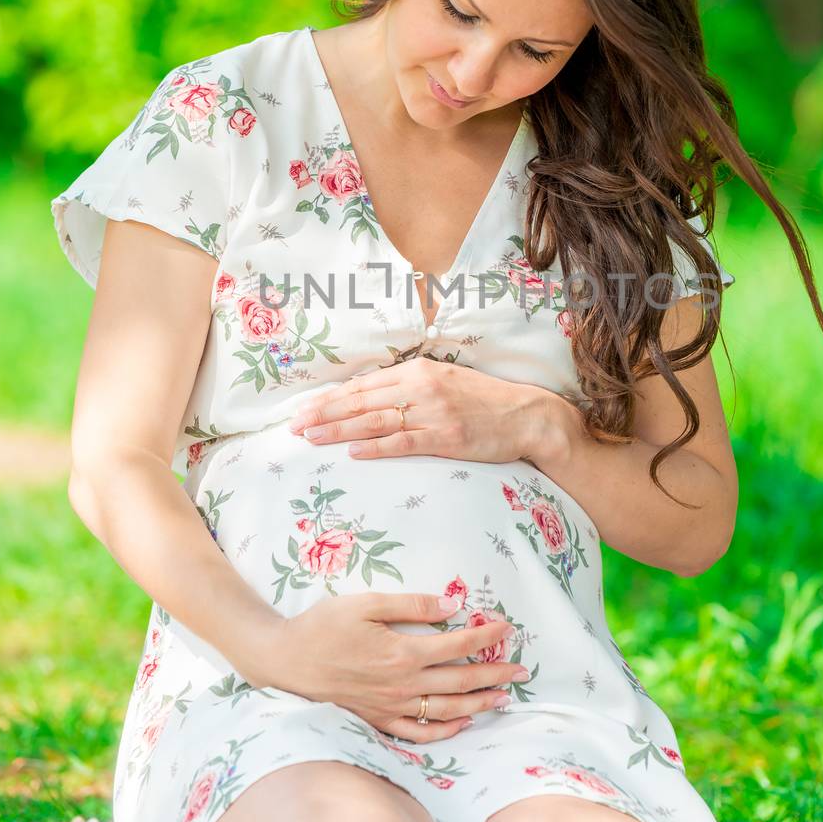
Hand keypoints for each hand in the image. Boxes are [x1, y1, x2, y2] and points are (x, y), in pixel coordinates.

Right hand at [263, 590, 531, 742]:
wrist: (284, 661)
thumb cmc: (322, 626)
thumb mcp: (364, 603)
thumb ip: (410, 604)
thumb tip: (451, 605)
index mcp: (402, 653)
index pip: (457, 645)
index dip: (485, 636)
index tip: (507, 628)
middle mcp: (402, 685)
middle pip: (460, 681)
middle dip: (494, 673)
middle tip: (521, 670)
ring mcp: (390, 708)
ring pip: (446, 710)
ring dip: (478, 704)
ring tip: (503, 698)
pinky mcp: (377, 721)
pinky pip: (417, 732)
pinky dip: (443, 730)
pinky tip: (460, 723)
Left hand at [288, 359, 551, 464]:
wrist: (527, 416)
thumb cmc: (485, 401)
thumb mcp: (446, 380)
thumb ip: (411, 386)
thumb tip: (371, 398)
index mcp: (419, 370)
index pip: (365, 384)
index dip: (331, 398)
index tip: (305, 409)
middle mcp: (422, 387)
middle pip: (362, 401)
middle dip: (325, 414)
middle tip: (295, 426)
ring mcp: (433, 412)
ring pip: (375, 421)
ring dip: (339, 430)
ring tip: (312, 438)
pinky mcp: (446, 437)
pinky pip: (403, 442)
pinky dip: (376, 447)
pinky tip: (353, 451)